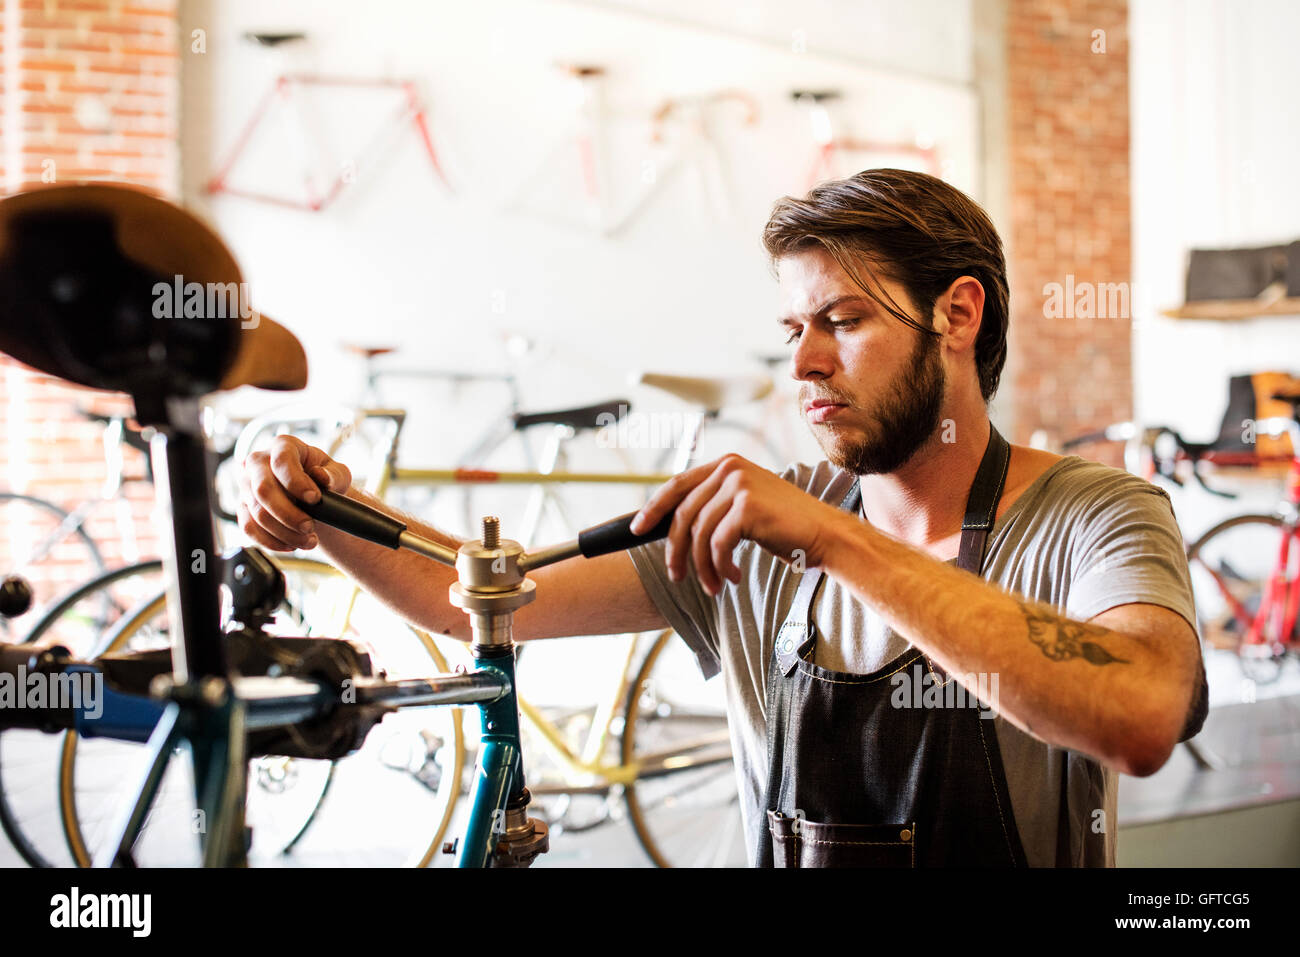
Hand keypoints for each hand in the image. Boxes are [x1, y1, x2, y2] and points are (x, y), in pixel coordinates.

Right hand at [238, 435, 352, 551]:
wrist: (313, 497)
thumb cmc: (324, 479)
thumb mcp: (337, 474)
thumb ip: (334, 475)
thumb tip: (321, 477)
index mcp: (283, 446)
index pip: (281, 461)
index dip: (296, 482)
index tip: (315, 499)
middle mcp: (259, 462)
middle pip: (263, 489)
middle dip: (288, 514)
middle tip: (310, 527)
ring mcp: (247, 485)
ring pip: (257, 513)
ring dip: (284, 532)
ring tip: (309, 541)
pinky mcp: (243, 507)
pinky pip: (249, 528)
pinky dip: (271, 541)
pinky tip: (292, 545)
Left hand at [629, 454, 849, 595]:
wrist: (824, 534)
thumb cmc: (785, 527)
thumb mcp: (745, 508)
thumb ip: (715, 506)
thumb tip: (672, 527)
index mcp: (727, 465)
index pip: (678, 484)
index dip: (653, 507)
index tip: (637, 529)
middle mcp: (730, 469)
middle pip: (683, 514)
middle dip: (675, 550)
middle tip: (677, 576)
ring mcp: (739, 486)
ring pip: (699, 534)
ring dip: (702, 566)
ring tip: (712, 585)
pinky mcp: (747, 508)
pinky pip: (718, 545)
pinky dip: (721, 567)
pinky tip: (733, 577)